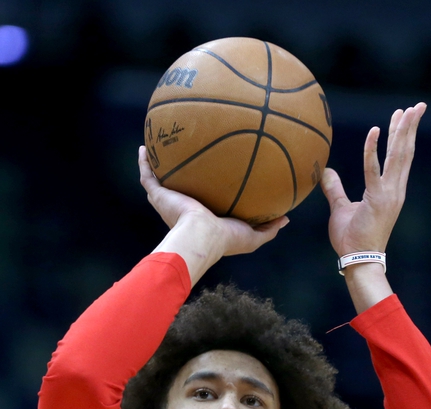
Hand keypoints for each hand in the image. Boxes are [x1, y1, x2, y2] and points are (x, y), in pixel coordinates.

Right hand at [137, 146, 287, 258]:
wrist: (202, 236)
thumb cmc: (226, 239)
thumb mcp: (252, 236)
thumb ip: (268, 228)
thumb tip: (286, 218)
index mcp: (203, 217)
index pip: (205, 201)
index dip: (208, 190)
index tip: (215, 175)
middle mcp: (183, 209)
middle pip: (181, 188)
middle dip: (182, 175)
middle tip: (188, 157)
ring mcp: (168, 201)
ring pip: (160, 180)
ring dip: (159, 166)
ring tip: (159, 147)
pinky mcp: (159, 195)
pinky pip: (147, 175)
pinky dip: (144, 162)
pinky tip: (144, 148)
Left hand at [319, 103, 425, 256]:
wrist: (358, 260)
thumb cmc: (351, 238)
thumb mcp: (340, 208)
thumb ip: (334, 188)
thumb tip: (326, 171)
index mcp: (390, 191)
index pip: (399, 157)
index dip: (402, 135)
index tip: (404, 116)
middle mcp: (395, 189)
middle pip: (405, 152)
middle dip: (411, 127)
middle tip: (418, 106)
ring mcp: (389, 194)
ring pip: (398, 156)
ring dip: (402, 132)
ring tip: (406, 111)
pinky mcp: (377, 199)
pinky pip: (373, 170)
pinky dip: (373, 150)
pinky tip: (375, 130)